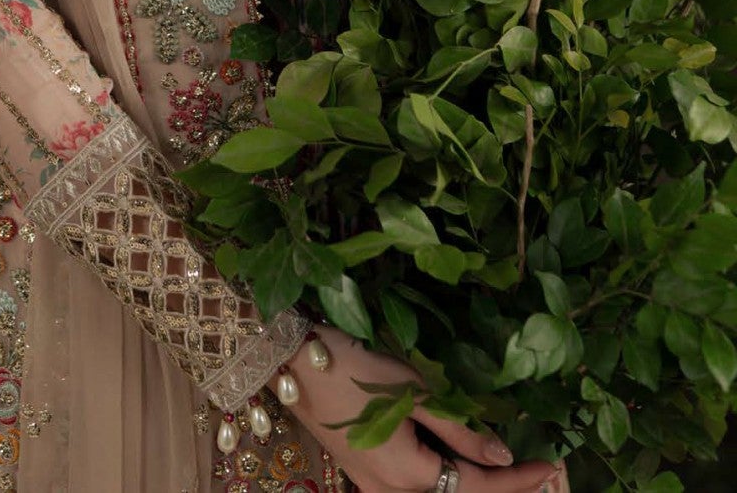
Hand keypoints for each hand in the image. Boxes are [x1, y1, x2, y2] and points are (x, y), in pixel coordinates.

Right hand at [284, 326, 569, 492]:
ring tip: (515, 472)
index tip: (553, 466)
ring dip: (478, 487)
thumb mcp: (410, 390)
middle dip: (505, 490)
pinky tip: (466, 462)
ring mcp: (376, 487)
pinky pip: (419, 488)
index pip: (477, 486)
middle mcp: (392, 491)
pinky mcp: (367, 474)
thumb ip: (457, 427)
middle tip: (544, 473)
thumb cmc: (351, 368)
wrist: (291, 364)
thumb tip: (502, 455)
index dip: (518, 480)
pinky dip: (449, 479)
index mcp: (406, 473)